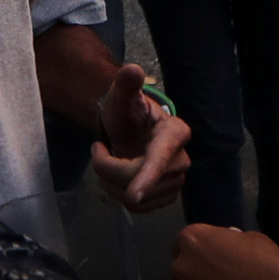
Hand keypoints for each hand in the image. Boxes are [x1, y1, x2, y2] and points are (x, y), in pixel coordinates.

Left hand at [85, 64, 189, 210]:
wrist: (131, 131)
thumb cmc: (128, 112)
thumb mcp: (122, 96)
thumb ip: (126, 84)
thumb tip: (132, 70)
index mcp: (175, 133)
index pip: (160, 158)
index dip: (147, 177)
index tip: (134, 195)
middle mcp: (181, 160)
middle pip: (138, 179)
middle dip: (109, 169)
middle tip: (97, 149)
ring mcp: (176, 181)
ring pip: (136, 199)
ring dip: (111, 185)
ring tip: (105, 162)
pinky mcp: (167, 197)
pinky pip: (139, 209)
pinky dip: (120, 197)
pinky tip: (115, 179)